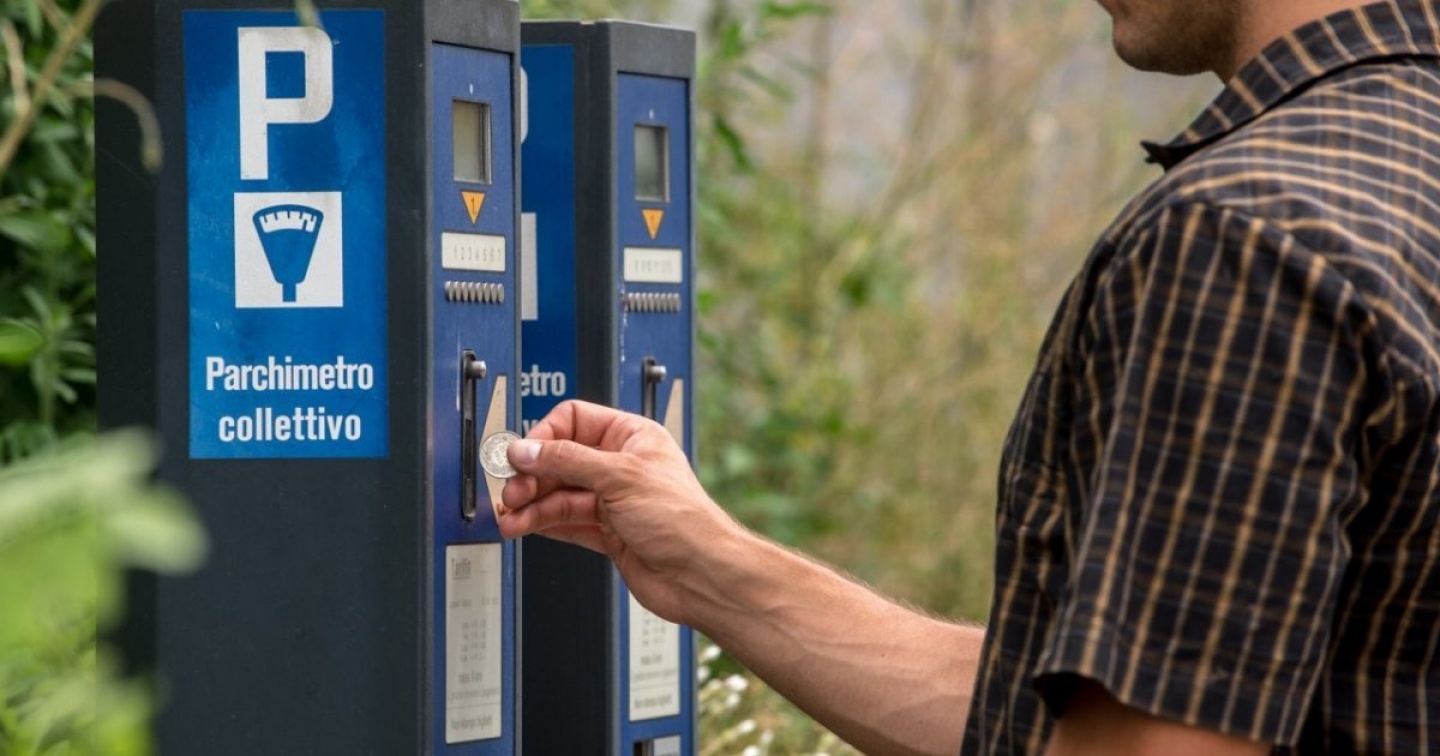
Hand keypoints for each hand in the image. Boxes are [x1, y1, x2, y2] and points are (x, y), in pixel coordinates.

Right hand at [499, 400, 739, 623]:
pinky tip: (524, 526)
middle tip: (512, 491)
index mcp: (631, 437)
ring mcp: (613, 501)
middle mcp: (620, 466)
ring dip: (531, 505)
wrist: (700, 575)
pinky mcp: (607, 533)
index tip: (520, 456)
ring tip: (510, 517)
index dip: (544, 436)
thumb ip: (568, 461)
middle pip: (560, 460)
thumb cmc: (683, 520)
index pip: (574, 421)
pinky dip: (542, 524)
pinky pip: (565, 521)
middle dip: (532, 476)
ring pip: (559, 495)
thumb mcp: (620, 476)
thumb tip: (527, 449)